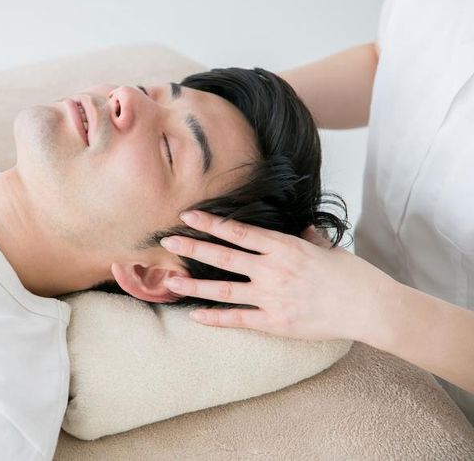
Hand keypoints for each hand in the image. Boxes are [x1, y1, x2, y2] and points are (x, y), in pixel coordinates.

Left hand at [160, 210, 393, 341]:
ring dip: (193, 286)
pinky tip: (195, 316)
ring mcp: (272, 297)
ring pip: (222, 290)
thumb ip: (307, 238)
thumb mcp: (327, 248)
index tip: (188, 215)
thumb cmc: (353, 275)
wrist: (371, 308)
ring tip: (169, 282)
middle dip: (191, 248)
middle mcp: (273, 270)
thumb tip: (299, 228)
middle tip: (166, 242)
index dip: (210, 222)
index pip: (238, 231)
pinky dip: (215, 319)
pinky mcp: (275, 323)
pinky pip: (238, 320)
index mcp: (284, 246)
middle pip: (222, 257)